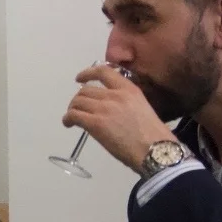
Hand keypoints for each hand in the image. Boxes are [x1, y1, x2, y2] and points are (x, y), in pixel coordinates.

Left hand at [63, 66, 178, 173]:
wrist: (154, 149)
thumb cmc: (152, 135)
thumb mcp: (141, 107)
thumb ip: (123, 102)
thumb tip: (106, 107)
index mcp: (129, 89)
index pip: (104, 72)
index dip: (88, 73)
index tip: (79, 79)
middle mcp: (115, 95)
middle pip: (85, 90)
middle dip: (78, 99)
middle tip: (78, 109)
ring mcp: (104, 108)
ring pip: (77, 102)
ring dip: (72, 109)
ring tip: (73, 119)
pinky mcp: (95, 123)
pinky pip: (73, 115)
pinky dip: (67, 119)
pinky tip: (69, 124)